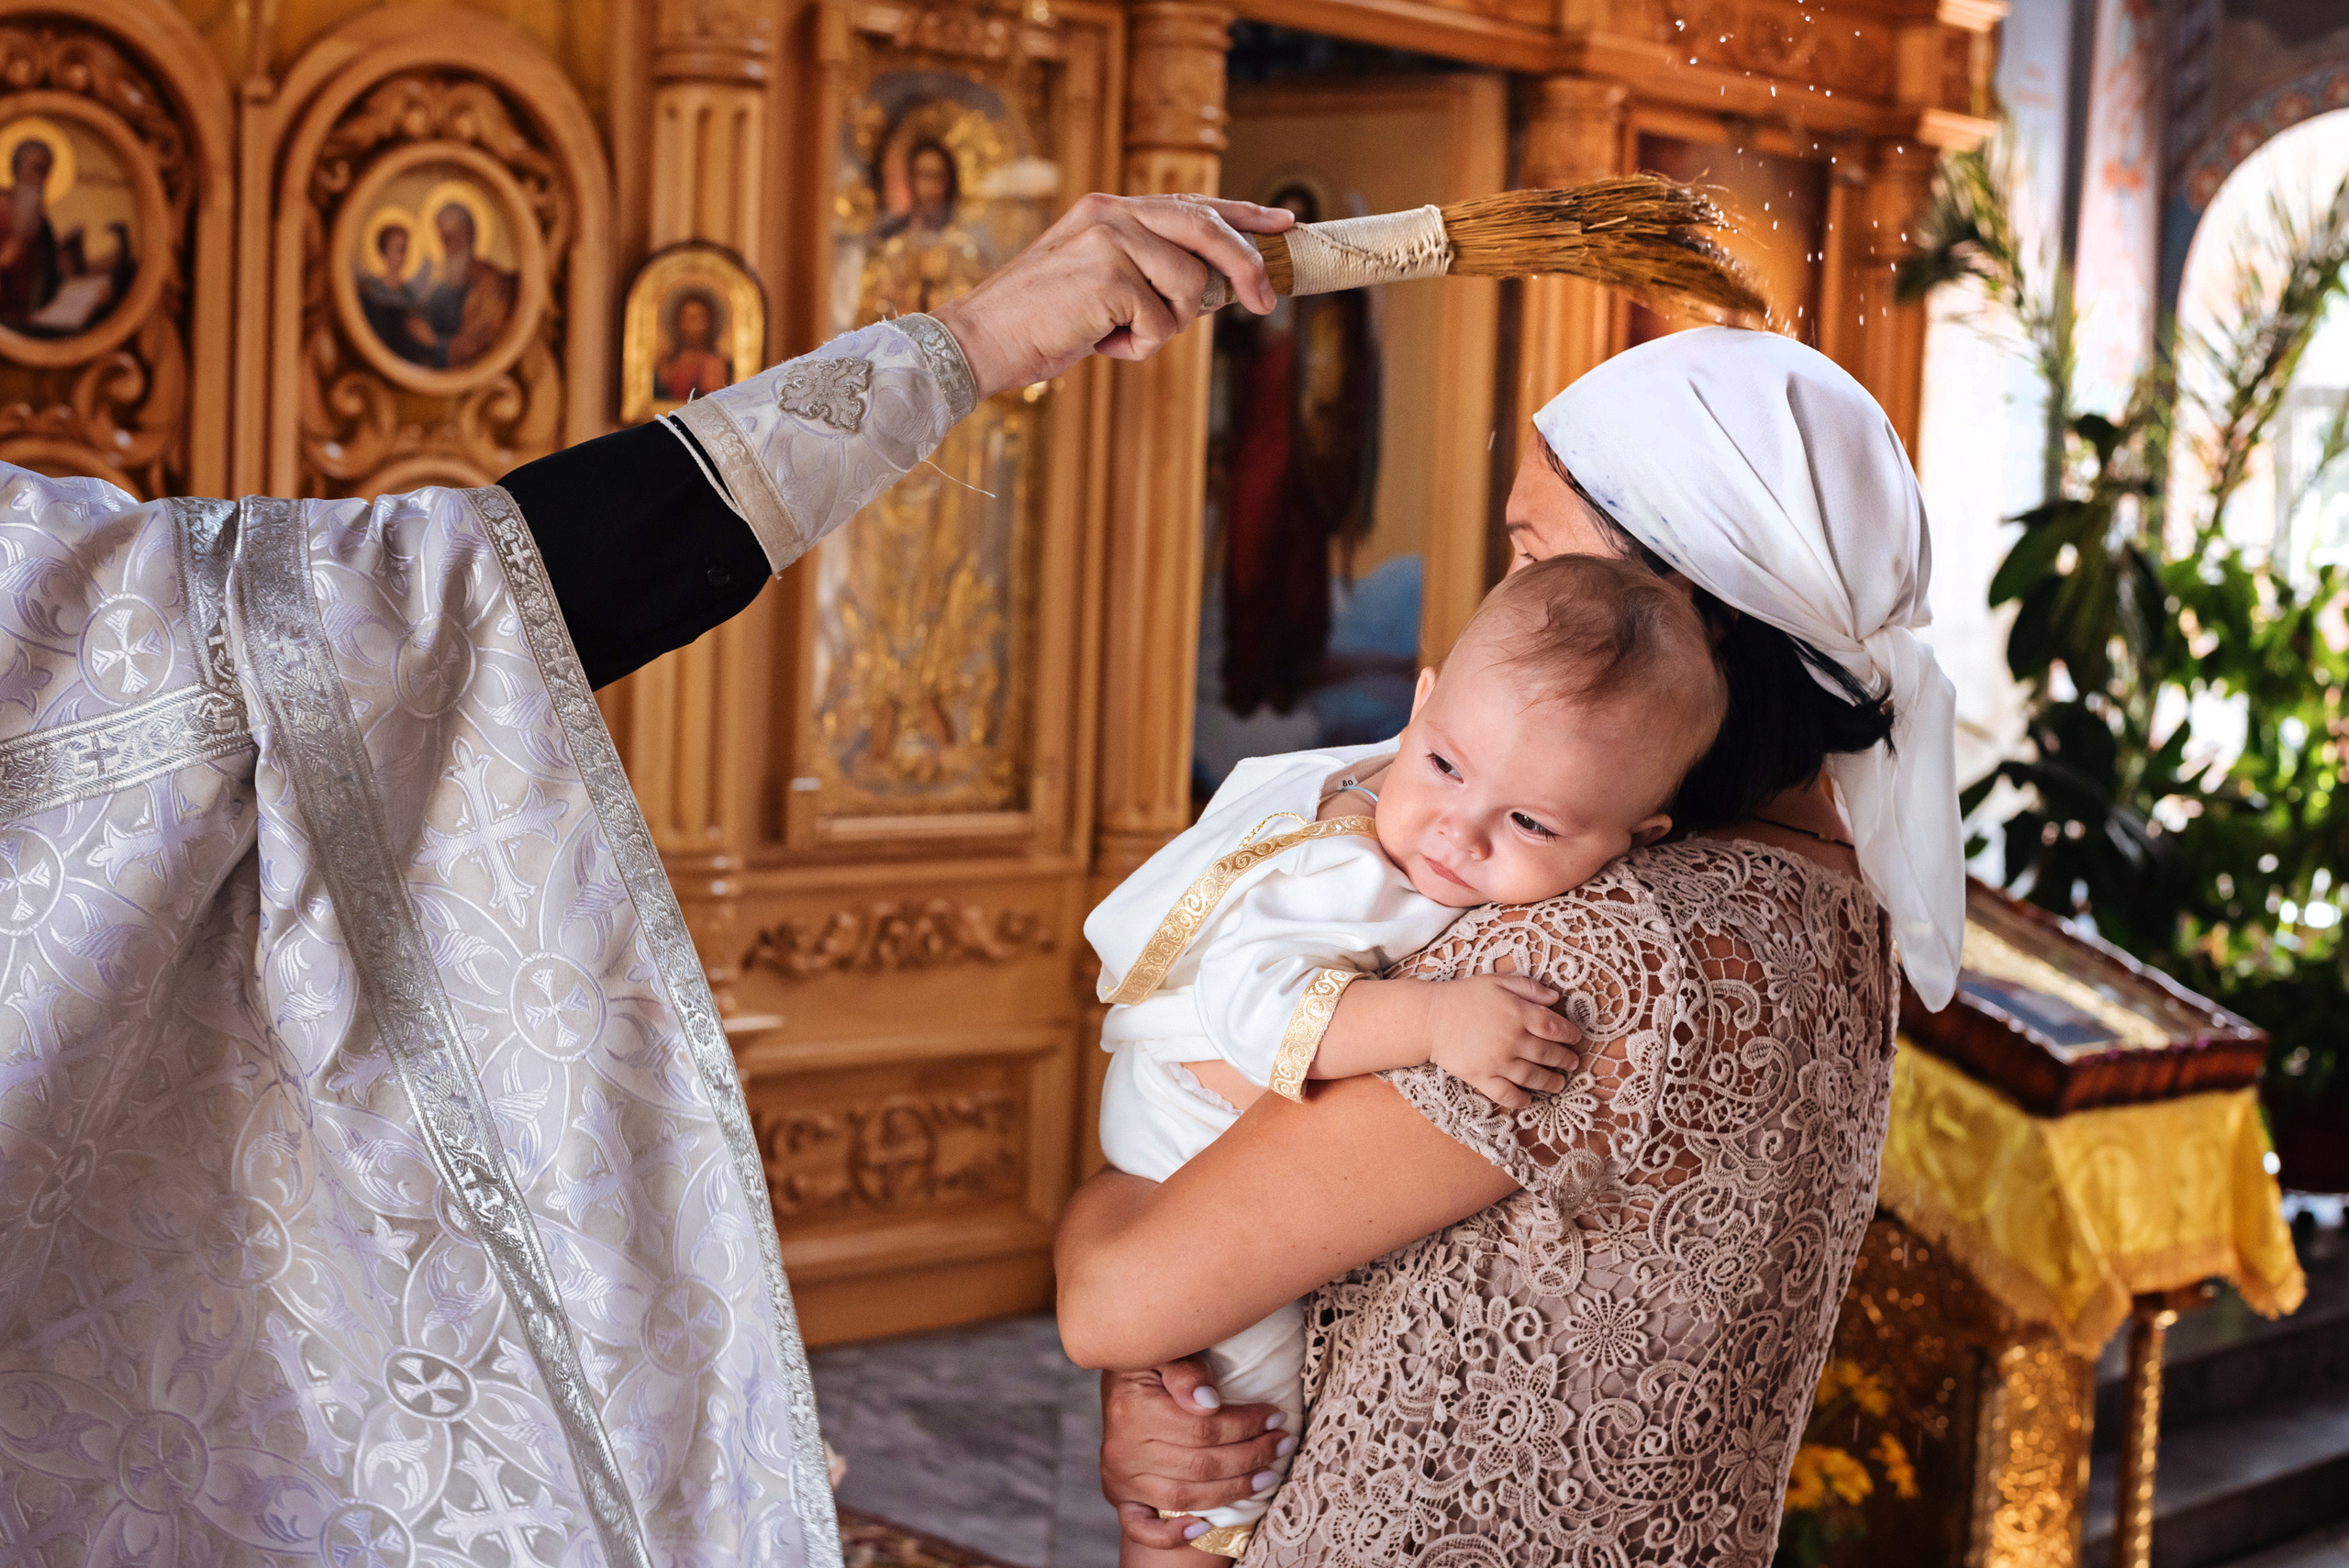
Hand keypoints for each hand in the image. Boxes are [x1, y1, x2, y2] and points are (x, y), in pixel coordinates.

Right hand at [932, 193, 1294, 398]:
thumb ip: (1150, 270)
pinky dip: (1136, 347)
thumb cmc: (1040, 321)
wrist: (981, 340)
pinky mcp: (1109, 278)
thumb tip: (1219, 286)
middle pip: (1207, 231)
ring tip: (1114, 333)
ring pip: (1189, 289)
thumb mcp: (1101, 281)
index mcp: (1111, 208)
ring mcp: (1111, 242)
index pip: (1193, 204)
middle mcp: (1113, 213)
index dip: (1243, 215)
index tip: (1283, 223)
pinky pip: (1161, 325)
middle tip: (1265, 302)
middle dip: (1246, 268)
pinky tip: (1096, 341)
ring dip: (1163, 327)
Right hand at [1099, 1356, 1291, 1548]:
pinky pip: (1141, 1527)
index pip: (1203, 1428)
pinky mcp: (1119, 1496)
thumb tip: (1209, 1401)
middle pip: (1200, 1465)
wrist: (1118, 1382)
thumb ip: (1185, 1371)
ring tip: (1267, 1476)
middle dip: (1250, 1456)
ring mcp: (1121, 1478)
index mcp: (1133, 1410)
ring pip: (1184, 1497)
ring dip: (1232, 1491)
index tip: (1274, 1417)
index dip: (1245, 1425)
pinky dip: (1171, 1534)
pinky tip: (1204, 1526)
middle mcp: (1124, 1449)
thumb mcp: (1164, 1352)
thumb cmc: (1150, 1362)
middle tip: (1281, 1443)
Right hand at [1425, 974, 1581, 1110]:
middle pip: (1548, 1054)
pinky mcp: (1482, 1078)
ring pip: (1533, 1077)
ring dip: (1550, 1082)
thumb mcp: (1497, 981)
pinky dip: (1521, 1100)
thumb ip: (1528, 988)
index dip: (1569, 1033)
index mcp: (1518, 1014)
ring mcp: (1498, 1061)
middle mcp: (1512, 1040)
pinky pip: (1506, 1094)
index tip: (1575, 1038)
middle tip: (1572, 1063)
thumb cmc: (1463, 996)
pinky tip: (1528, 1100)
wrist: (1429, 1018)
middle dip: (1565, 1060)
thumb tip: (1556, 997)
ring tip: (1559, 1083)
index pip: (1554, 1027)